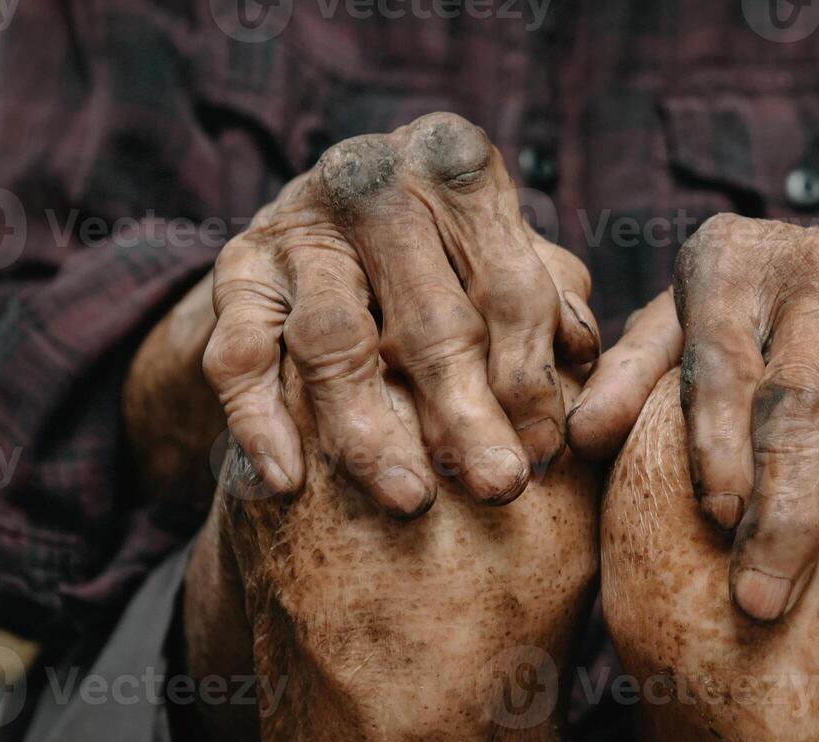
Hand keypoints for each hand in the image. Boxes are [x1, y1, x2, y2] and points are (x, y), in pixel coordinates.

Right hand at [204, 112, 598, 516]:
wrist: (328, 228)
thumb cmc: (448, 255)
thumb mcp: (508, 258)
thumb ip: (554, 302)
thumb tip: (582, 360)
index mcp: (455, 164)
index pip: (506, 286)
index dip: (530, 379)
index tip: (544, 454)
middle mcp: (371, 179)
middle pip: (429, 320)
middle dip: (467, 417)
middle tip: (498, 489)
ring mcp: (296, 223)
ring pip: (334, 343)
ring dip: (371, 432)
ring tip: (410, 500)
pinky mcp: (237, 268)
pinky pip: (239, 353)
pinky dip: (259, 422)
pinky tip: (286, 483)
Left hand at [572, 216, 818, 621]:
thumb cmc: (770, 321)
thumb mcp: (692, 328)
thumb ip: (633, 377)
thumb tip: (575, 441)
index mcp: (733, 260)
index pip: (718, 360)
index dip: (716, 443)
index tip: (715, 520)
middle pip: (799, 402)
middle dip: (785, 512)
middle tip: (765, 603)